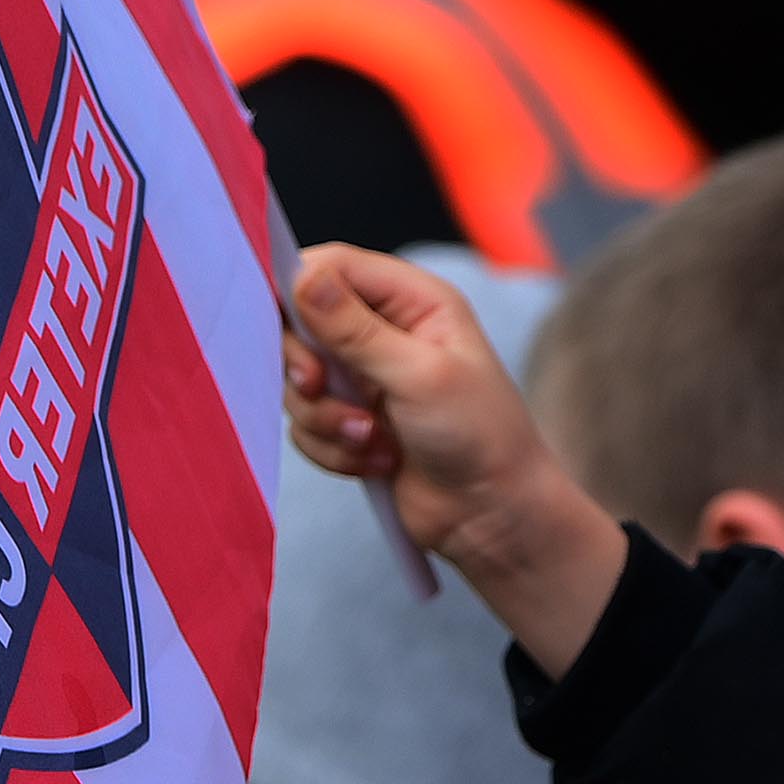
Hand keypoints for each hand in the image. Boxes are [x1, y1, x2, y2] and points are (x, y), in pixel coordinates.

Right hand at [277, 242, 624, 667]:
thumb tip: (303, 277)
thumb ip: (355, 328)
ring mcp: (365, 379)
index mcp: (412, 300)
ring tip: (373, 441)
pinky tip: (379, 463)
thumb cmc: (479, 436)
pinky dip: (333, 449)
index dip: (298, 289)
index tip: (289, 327)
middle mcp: (384, 331)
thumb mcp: (419, 375)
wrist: (493, 517)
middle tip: (320, 387)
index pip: (331, 266)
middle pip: (300, 322)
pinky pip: (306, 426)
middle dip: (306, 365)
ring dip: (326, 418)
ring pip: (298, 382)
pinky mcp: (351, 422)